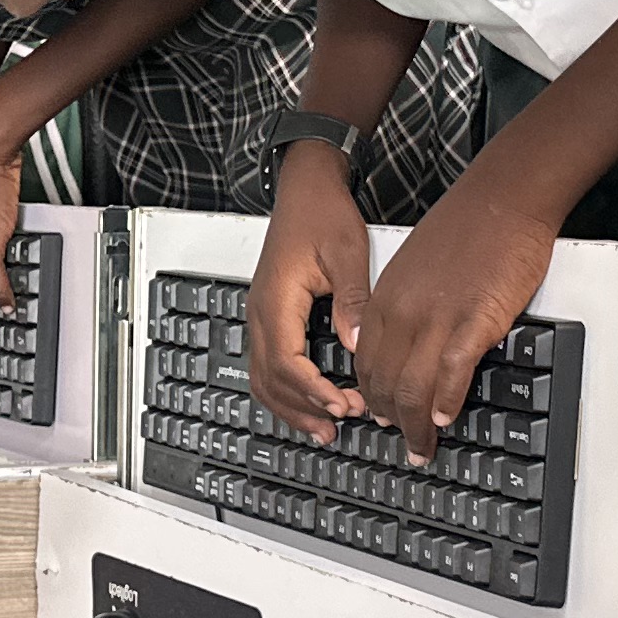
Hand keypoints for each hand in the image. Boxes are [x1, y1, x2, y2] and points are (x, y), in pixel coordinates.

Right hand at [247, 152, 374, 439]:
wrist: (305, 189)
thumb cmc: (322, 213)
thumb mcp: (347, 251)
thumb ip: (351, 299)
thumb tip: (356, 343)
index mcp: (276, 300)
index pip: (285, 362)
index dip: (313, 391)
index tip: (343, 405)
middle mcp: (261, 313)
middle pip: (268, 380)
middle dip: (303, 408)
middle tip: (340, 425)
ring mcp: (261, 317)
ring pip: (263, 379)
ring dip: (292, 406)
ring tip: (326, 428)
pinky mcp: (270, 317)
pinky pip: (269, 366)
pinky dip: (288, 391)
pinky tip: (313, 402)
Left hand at [348, 185, 557, 461]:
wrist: (502, 198)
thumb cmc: (466, 229)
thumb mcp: (414, 269)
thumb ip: (405, 307)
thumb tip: (411, 345)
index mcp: (385, 300)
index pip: (366, 363)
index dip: (372, 398)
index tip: (382, 418)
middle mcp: (402, 312)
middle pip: (384, 383)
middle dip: (393, 421)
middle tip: (406, 443)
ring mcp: (435, 318)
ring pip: (413, 387)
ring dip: (417, 425)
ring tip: (424, 446)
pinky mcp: (472, 320)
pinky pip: (451, 373)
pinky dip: (447, 401)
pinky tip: (447, 417)